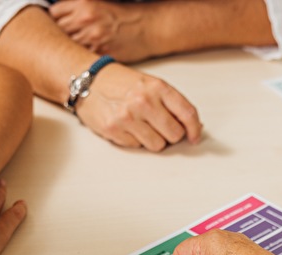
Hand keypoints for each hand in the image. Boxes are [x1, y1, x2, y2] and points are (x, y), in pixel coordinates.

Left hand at [49, 0, 154, 62]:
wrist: (146, 27)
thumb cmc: (122, 17)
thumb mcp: (98, 4)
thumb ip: (76, 10)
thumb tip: (57, 20)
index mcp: (84, 3)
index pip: (54, 13)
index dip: (53, 21)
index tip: (56, 27)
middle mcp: (86, 19)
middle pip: (57, 31)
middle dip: (58, 37)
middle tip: (61, 42)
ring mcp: (93, 37)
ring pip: (67, 47)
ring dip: (68, 50)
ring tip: (72, 52)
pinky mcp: (101, 52)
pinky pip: (82, 58)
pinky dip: (80, 59)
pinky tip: (83, 58)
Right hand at [75, 63, 201, 150]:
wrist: (87, 80)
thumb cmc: (120, 83)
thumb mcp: (149, 84)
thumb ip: (170, 103)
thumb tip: (193, 125)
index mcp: (158, 87)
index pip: (187, 114)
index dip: (195, 129)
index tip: (195, 137)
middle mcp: (144, 101)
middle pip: (175, 135)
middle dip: (171, 135)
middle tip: (161, 127)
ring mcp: (128, 117)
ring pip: (158, 145)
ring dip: (153, 140)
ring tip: (142, 126)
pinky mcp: (114, 129)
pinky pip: (137, 147)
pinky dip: (135, 140)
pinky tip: (127, 126)